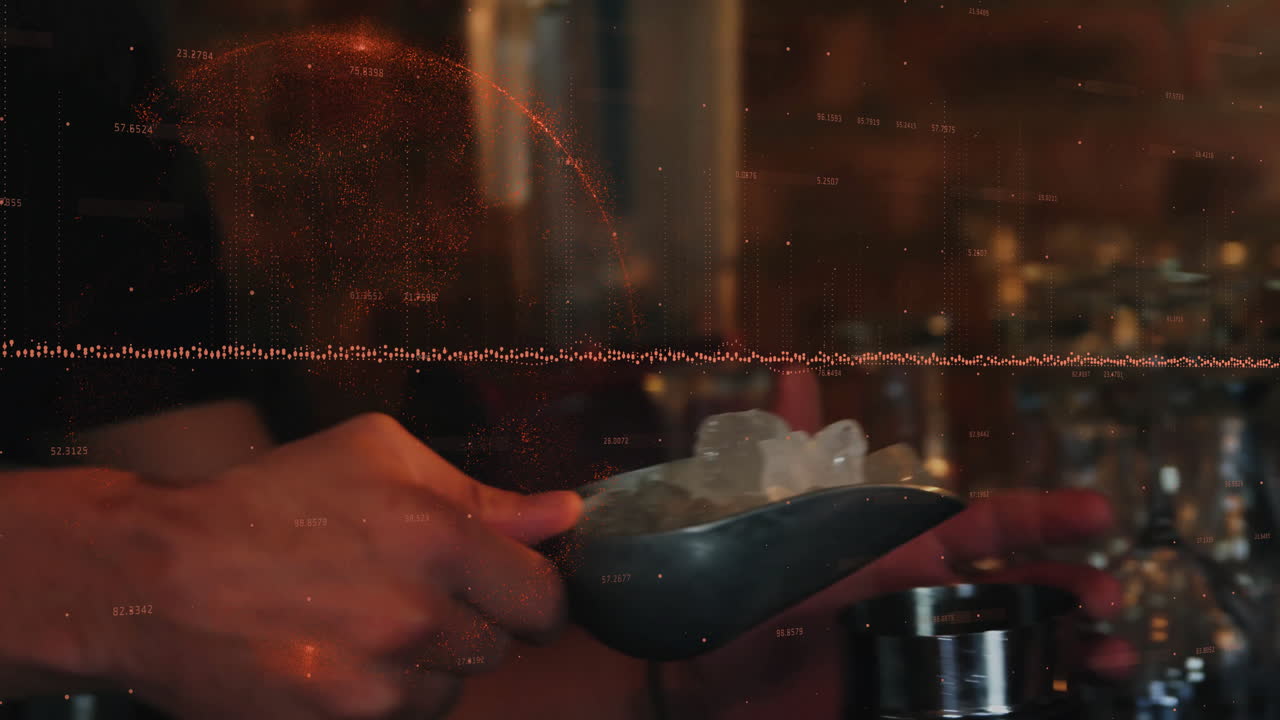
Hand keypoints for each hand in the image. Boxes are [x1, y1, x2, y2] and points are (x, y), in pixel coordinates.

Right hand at [61, 413, 581, 718]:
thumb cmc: (271, 500)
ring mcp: (378, 683)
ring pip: (450, 689)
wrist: (159, 575)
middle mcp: (418, 617)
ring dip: (426, 663)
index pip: (544, 598)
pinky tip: (340, 657)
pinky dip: (384, 697)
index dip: (532, 594)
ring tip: (363, 624)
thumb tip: (565, 513)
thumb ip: (484, 493)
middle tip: (415, 596)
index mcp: (439, 538)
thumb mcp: (378, 457)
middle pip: (498, 648)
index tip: (512, 588)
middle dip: (471, 623)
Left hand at [664, 369, 1134, 719]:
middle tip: (1105, 595)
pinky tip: (1075, 687)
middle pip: (1022, 587)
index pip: (986, 525)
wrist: (700, 683)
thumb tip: (789, 368)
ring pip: (1021, 642)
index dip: (1044, 517)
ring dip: (1072, 641)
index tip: (1097, 514)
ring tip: (1107, 648)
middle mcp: (922, 600)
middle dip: (1073, 585)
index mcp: (899, 550)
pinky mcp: (918, 696)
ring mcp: (924, 654)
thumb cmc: (733, 593)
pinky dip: (1043, 688)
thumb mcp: (764, 516)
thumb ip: (787, 447)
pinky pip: (993, 694)